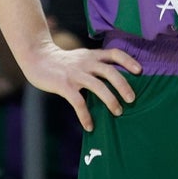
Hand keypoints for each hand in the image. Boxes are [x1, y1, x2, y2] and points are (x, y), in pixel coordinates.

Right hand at [18, 42, 142, 131]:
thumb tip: (114, 80)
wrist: (38, 58)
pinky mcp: (64, 85)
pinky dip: (85, 115)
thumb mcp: (81, 57)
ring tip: (118, 112)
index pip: (114, 53)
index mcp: (92, 55)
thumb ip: (95, 64)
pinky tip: (90, 125)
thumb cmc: (62, 61)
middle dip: (123, 85)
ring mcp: (75, 73)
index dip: (128, 61)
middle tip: (132, 99)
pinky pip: (78, 101)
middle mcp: (86, 62)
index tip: (140, 71)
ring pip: (98, 86)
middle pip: (110, 71)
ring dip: (110, 100)